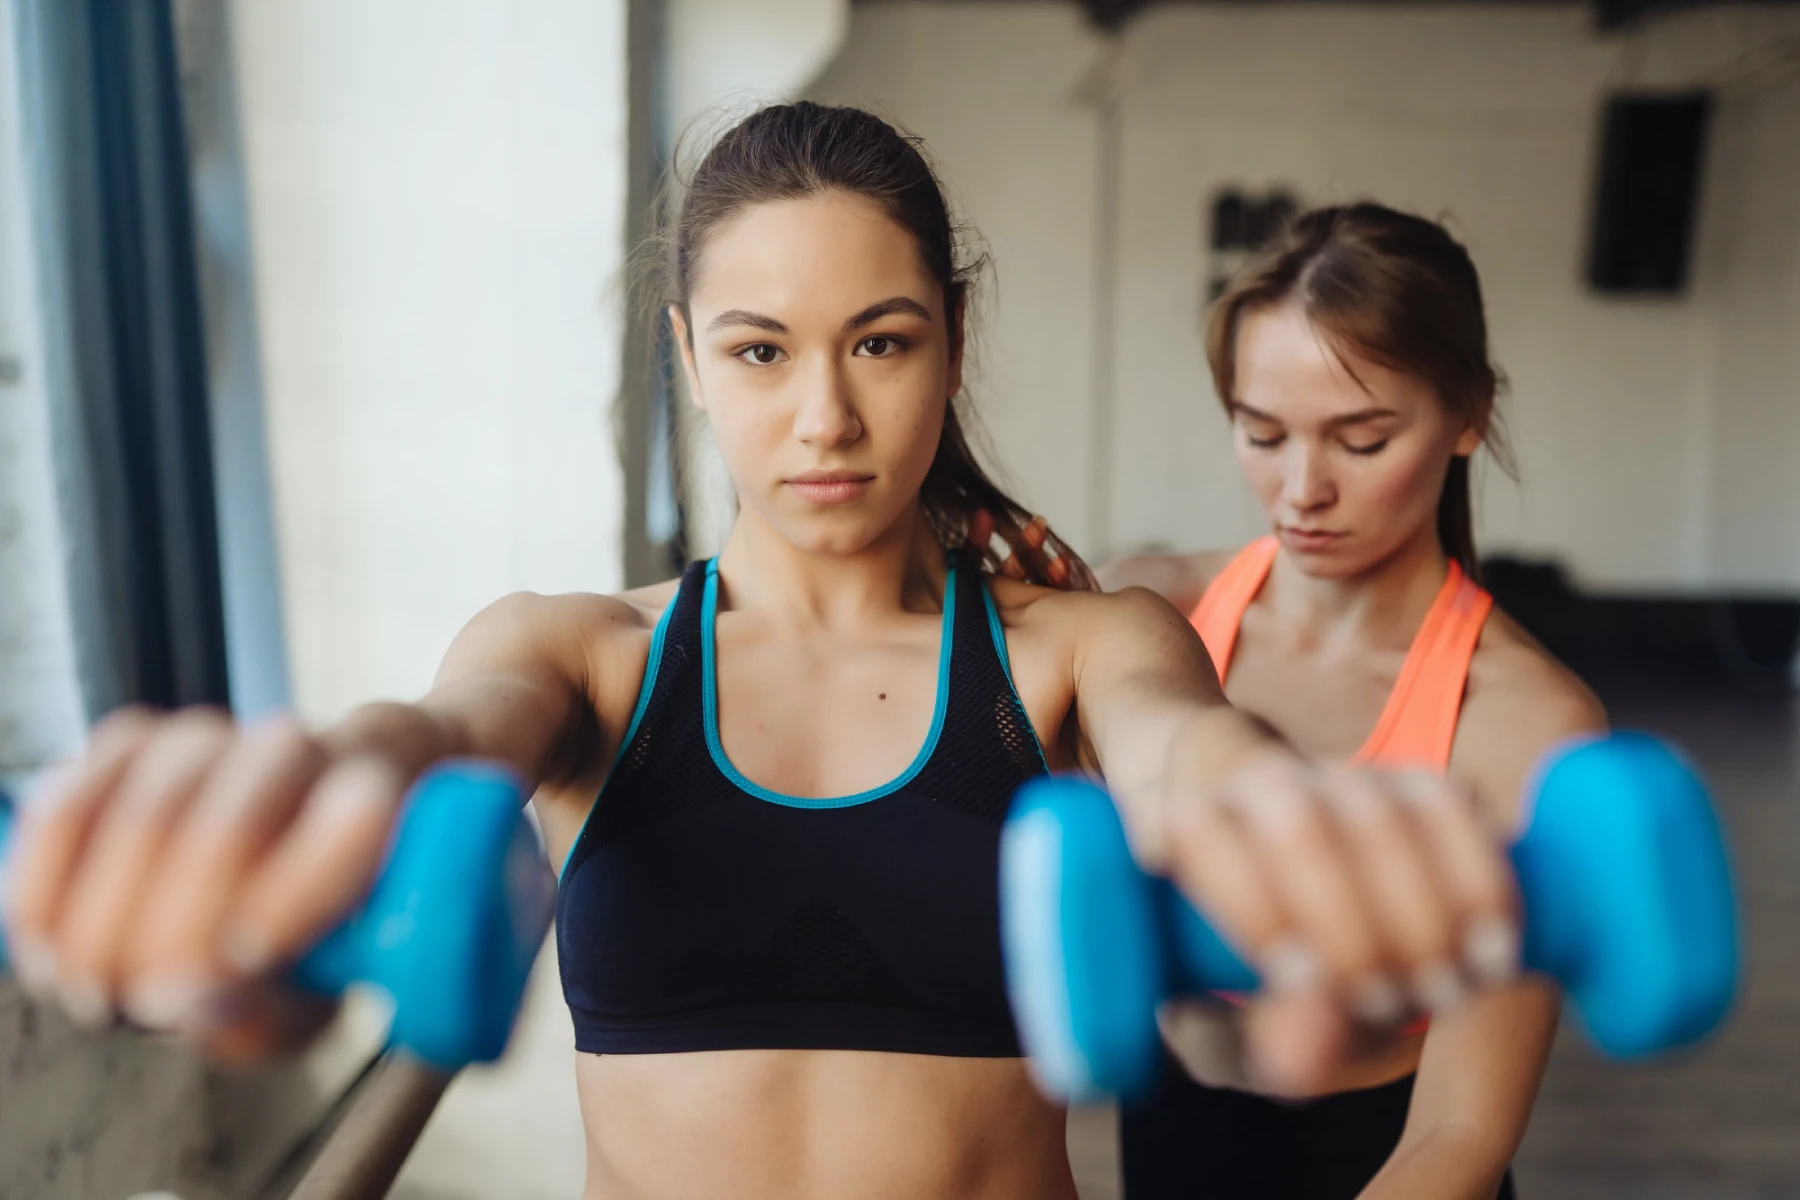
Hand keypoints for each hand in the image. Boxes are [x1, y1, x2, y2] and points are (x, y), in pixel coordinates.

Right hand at [2, 706, 413, 1063]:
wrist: (268, 866)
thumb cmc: (302, 938)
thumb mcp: (308, 999)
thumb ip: (266, 1010)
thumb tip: (198, 999)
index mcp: (374, 799)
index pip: (353, 823)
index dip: (294, 895)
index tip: (245, 965)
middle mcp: (297, 751)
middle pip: (233, 825)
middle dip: (177, 929)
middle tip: (147, 1006)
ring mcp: (209, 739)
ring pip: (146, 816)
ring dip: (103, 921)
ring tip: (96, 995)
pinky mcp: (127, 744)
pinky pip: (69, 806)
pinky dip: (46, 887)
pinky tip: (49, 948)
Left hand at [1161, 752, 1518, 1093]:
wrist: (1330, 915)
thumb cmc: (1277, 975)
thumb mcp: (1262, 1026)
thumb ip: (1276, 1043)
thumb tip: (1299, 1058)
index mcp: (1196, 828)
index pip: (1199, 827)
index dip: (1249, 899)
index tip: (1296, 977)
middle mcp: (1265, 789)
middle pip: (1297, 827)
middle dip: (1349, 927)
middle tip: (1387, 1002)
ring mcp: (1346, 778)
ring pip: (1378, 817)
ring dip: (1421, 916)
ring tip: (1446, 992)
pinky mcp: (1421, 783)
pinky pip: (1453, 810)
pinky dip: (1479, 885)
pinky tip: (1492, 955)